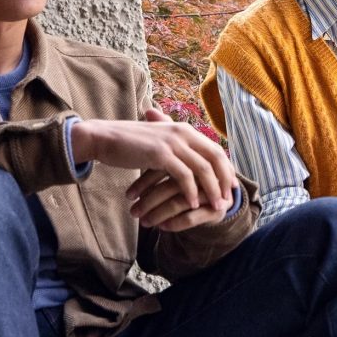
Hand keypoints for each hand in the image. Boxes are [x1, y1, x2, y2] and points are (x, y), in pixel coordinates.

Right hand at [76, 109, 237, 215]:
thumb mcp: (160, 141)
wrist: (104, 138)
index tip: (232, 185)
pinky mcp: (161, 154)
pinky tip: (193, 204)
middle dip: (225, 180)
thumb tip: (191, 160)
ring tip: (216, 206)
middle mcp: (183, 133)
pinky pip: (183, 176)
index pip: (215, 149)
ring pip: (202, 168)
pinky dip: (191, 191)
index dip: (226, 168)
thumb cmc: (131, 143)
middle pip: (215, 158)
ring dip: (211, 189)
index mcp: (185, 129)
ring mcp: (172, 143)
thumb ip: (177, 147)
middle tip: (229, 198)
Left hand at [129, 170, 229, 230]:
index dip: (145, 182)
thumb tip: (132, 187)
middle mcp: (204, 175)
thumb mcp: (179, 174)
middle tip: (133, 212)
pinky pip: (192, 217)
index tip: (129, 195)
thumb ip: (162, 172)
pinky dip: (175, 223)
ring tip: (144, 222)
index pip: (165, 170)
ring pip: (180, 203)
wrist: (223, 199)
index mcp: (193, 161)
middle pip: (172, 187)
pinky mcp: (217, 209)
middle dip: (149, 201)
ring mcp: (212, 193)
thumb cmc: (193, 185)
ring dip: (158, 214)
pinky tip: (162, 227)